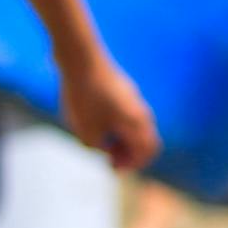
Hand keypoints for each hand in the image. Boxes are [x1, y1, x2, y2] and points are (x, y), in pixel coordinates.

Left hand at [57, 53, 160, 171]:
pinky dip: (118, 124)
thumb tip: (105, 148)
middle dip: (129, 152)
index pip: (147, 152)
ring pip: (135, 125)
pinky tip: (95, 121)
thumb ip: (100, 148)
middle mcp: (141, 111)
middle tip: (109, 158)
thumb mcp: (86, 133)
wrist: (80, 59)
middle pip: (144, 139)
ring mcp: (133, 97)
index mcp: (137, 124)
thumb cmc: (84, 98)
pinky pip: (127, 112)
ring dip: (123, 137)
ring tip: (100, 140)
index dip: (132, 165)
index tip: (112, 167)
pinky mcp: (123, 88)